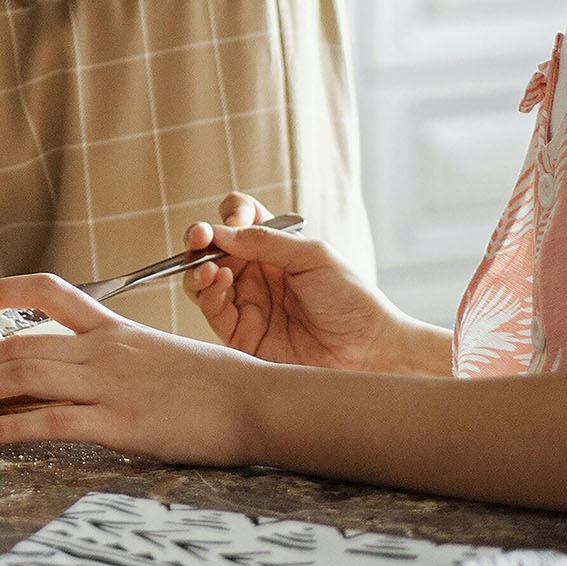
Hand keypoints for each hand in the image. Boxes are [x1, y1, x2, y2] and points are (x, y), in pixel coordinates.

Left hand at [0, 272, 266, 464]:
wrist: (261, 403)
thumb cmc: (223, 384)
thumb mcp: (166, 352)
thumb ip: (127, 357)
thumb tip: (101, 370)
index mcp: (116, 329)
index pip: (52, 291)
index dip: (6, 291)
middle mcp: (105, 351)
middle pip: (20, 344)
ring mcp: (110, 386)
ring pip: (25, 376)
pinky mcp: (121, 424)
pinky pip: (53, 422)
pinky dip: (13, 428)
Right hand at [181, 192, 441, 374]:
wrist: (368, 350)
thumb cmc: (351, 299)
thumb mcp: (313, 256)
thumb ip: (265, 241)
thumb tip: (218, 231)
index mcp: (274, 249)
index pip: (239, 221)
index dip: (231, 216)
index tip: (235, 220)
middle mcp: (255, 273)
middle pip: (210, 248)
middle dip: (199, 239)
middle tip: (199, 238)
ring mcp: (246, 303)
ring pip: (202, 280)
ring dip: (197, 268)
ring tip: (210, 267)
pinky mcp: (241, 334)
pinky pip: (211, 310)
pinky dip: (207, 294)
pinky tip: (220, 282)